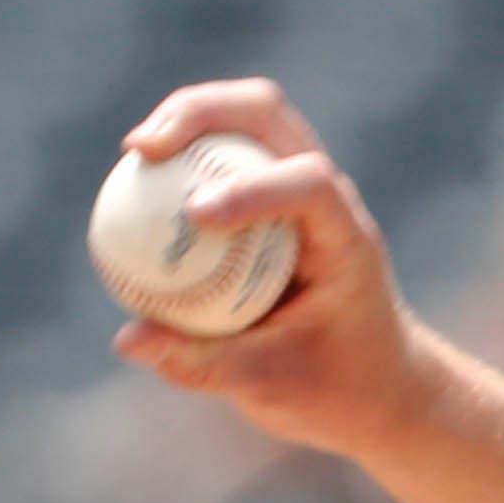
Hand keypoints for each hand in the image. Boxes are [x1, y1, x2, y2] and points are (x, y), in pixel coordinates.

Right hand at [109, 80, 437, 458]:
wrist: (375, 385)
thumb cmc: (337, 390)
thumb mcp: (278, 389)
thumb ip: (207, 365)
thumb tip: (128, 340)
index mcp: (346, 240)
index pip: (310, 185)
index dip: (252, 188)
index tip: (194, 213)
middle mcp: (327, 201)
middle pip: (268, 116)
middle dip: (201, 112)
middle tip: (142, 148)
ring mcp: (298, 189)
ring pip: (244, 120)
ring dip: (186, 118)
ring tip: (134, 151)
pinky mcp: (269, 198)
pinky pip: (219, 156)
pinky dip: (177, 156)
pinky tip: (133, 182)